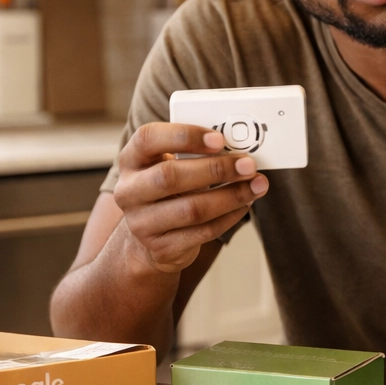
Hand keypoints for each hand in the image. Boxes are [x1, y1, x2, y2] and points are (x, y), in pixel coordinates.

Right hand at [112, 122, 267, 273]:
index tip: (219, 139)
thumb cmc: (167, 191)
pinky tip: (245, 204)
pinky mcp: (161, 248)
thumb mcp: (167, 165)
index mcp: (130, 160)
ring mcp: (141, 223)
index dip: (184, 136)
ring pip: (191, 209)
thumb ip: (192, 152)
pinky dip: (229, 217)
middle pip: (170, 177)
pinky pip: (202, 232)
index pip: (148, 138)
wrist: (148, 239)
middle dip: (215, 169)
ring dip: (230, 196)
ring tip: (256, 185)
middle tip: (248, 165)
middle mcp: (129, 191)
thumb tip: (237, 147)